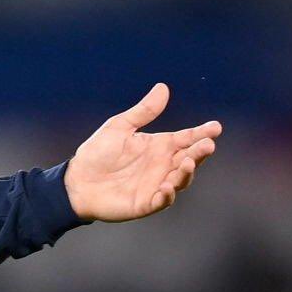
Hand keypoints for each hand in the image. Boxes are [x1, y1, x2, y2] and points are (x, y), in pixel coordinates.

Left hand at [64, 83, 222, 221]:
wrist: (76, 181)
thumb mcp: (119, 127)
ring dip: (186, 173)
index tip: (216, 127)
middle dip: (200, 153)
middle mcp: (163, 166)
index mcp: (160, 146)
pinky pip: (161, 201)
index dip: (202, 133)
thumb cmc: (97, 154)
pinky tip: (167, 187)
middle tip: (208, 145)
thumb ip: (143, 112)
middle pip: (189, 159)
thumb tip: (163, 88)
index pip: (186, 138)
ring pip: (180, 180)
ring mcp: (156, 185)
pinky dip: (167, 195)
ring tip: (188, 162)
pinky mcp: (145, 203)